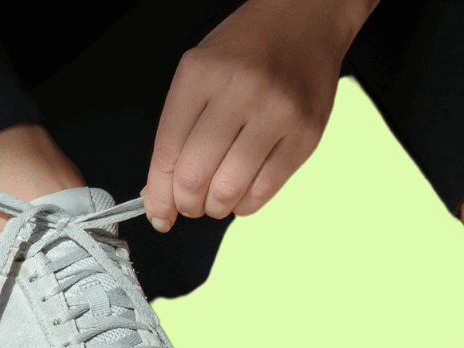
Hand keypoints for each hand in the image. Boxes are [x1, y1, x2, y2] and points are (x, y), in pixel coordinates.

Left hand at [144, 0, 374, 230]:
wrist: (306, 18)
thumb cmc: (247, 48)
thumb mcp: (200, 72)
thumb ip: (178, 127)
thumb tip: (159, 190)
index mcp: (202, 74)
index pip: (167, 152)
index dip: (158, 194)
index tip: (159, 213)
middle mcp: (239, 91)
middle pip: (194, 176)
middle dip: (186, 204)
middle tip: (189, 204)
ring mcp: (276, 112)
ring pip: (229, 188)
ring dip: (215, 207)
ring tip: (216, 200)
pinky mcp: (305, 133)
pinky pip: (266, 189)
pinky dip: (246, 204)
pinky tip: (241, 194)